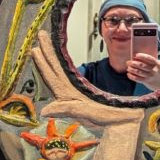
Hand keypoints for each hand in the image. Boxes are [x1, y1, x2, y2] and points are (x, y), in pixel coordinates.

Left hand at [30, 31, 144, 127]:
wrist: (124, 124)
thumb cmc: (108, 120)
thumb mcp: (86, 114)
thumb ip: (65, 110)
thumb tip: (44, 111)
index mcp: (68, 96)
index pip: (52, 76)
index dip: (43, 62)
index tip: (35, 48)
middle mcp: (69, 93)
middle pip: (54, 69)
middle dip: (46, 52)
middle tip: (40, 35)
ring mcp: (75, 92)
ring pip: (60, 71)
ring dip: (52, 58)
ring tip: (44, 45)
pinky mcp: (83, 93)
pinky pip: (69, 76)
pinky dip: (63, 66)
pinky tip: (60, 62)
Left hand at [126, 53, 159, 90]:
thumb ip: (152, 62)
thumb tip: (140, 58)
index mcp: (158, 64)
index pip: (149, 58)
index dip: (142, 56)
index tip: (135, 55)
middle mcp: (154, 70)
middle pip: (142, 65)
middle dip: (133, 63)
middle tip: (128, 62)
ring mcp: (150, 76)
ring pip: (139, 72)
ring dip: (132, 70)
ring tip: (128, 68)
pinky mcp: (147, 82)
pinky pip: (138, 79)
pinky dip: (132, 77)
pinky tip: (129, 74)